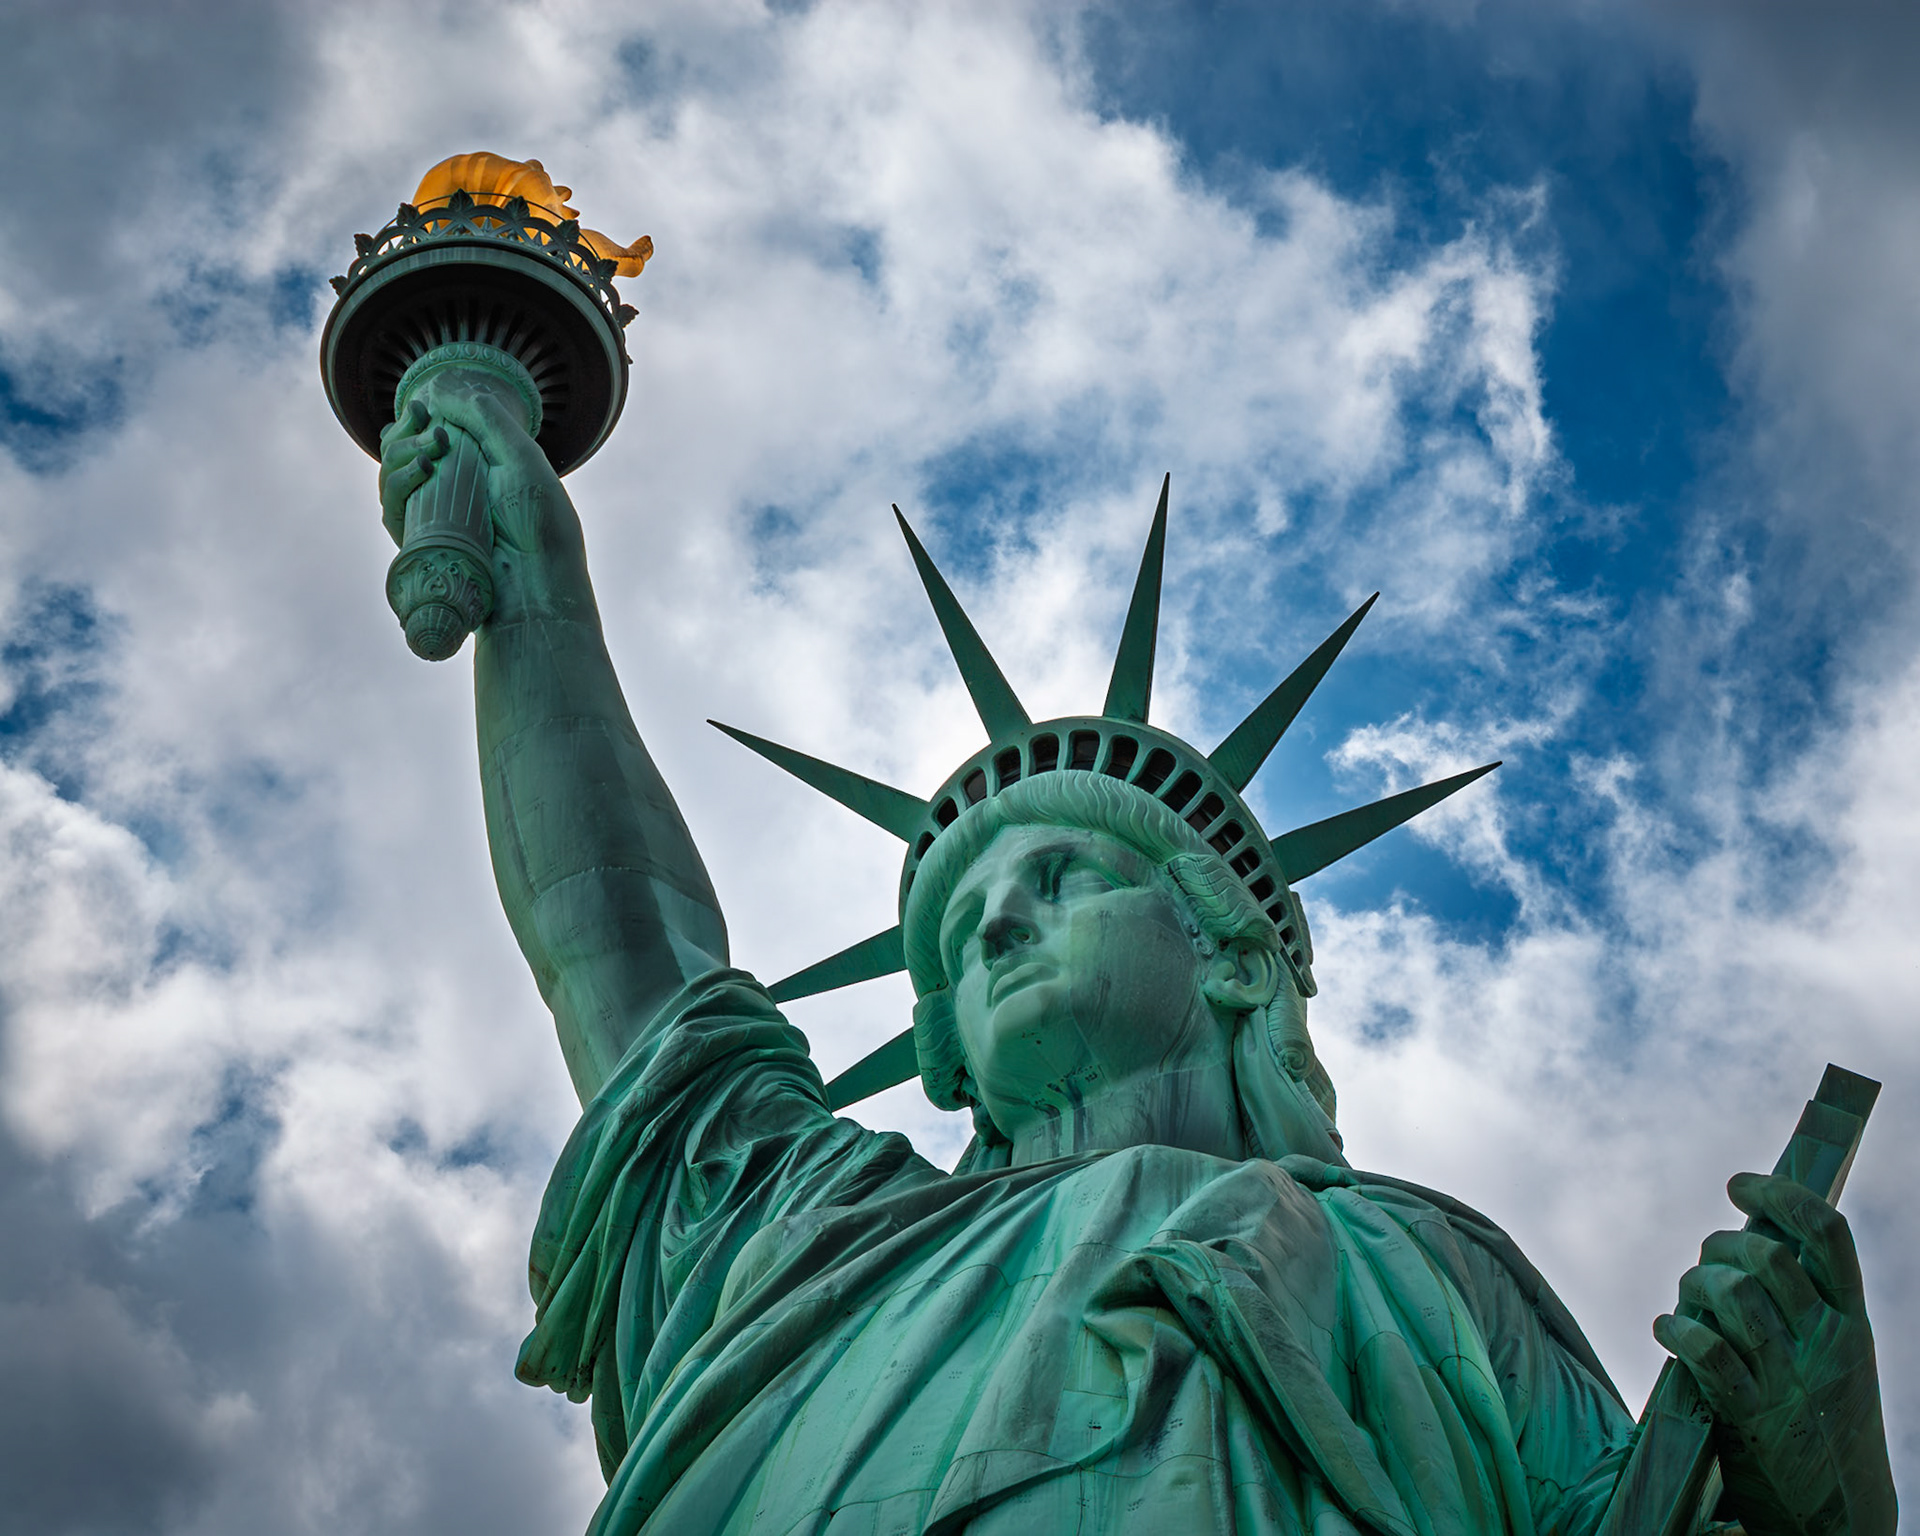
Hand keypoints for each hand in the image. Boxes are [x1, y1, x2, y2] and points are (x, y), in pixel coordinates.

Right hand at [374, 370, 592, 625]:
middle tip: (428, 426)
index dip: (416, 420)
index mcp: (473, 470)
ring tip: (429, 450)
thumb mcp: (522, 458)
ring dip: (400, 453)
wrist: (540, 579)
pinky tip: (420, 469)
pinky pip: (392, 509)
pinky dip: (397, 484)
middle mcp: (449, 493)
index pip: (427, 438)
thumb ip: (487, 420)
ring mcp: (432, 519)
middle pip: (401, 454)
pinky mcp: (420, 545)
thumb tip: (444, 390)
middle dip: (405, 433)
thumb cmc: (540, 523)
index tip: (422, 406)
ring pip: (390, 478)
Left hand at [1655, 1173, 1895, 1534]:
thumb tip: (1751, 1230)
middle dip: (1720, 1246)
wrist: (1839, 1513)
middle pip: (1765, 1258)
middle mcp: (1826, 1343)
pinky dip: (1676, 1330)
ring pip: (1733, 1295)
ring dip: (1694, 1286)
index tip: (1740, 1185)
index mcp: (1852, 1321)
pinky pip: (1707, 1353)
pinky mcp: (1751, 1416)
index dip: (1780, 1194)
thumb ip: (1806, 1299)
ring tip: (1687, 1303)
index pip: (1828, 1234)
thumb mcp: (1838, 1355)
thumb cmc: (1823, 1418)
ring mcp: (1790, 1380)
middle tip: (1708, 1265)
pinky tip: (1668, 1330)